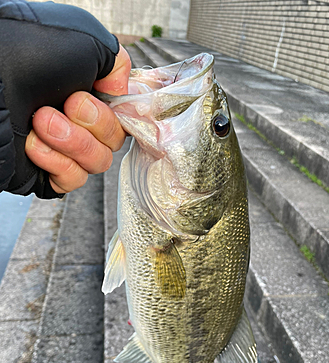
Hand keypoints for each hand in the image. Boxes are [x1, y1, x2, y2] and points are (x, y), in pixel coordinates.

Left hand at [25, 45, 130, 193]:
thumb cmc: (28, 53)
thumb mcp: (87, 39)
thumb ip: (118, 63)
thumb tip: (122, 92)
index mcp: (90, 93)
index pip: (124, 117)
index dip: (121, 114)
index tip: (108, 100)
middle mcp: (78, 121)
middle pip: (114, 142)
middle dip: (94, 124)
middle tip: (67, 103)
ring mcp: (63, 148)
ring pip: (97, 164)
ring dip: (73, 143)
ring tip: (42, 120)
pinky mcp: (46, 173)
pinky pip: (72, 181)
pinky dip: (57, 164)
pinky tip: (34, 144)